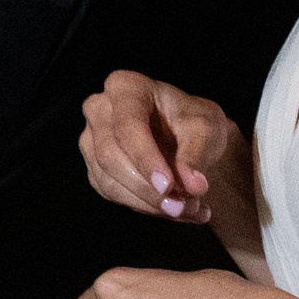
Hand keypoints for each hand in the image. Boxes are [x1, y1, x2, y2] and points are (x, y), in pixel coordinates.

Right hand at [80, 71, 255, 243]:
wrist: (190, 143)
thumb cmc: (195, 124)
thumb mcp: (206, 129)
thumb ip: (197, 153)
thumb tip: (192, 184)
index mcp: (126, 87)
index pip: (127, 124)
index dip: (145, 157)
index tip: (168, 186)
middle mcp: (100, 109)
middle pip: (111, 155)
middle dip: (147, 188)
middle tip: (183, 205)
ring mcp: (92, 141)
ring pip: (109, 180)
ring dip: (150, 203)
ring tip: (189, 210)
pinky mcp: (96, 169)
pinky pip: (113, 194)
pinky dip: (147, 208)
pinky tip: (176, 211)